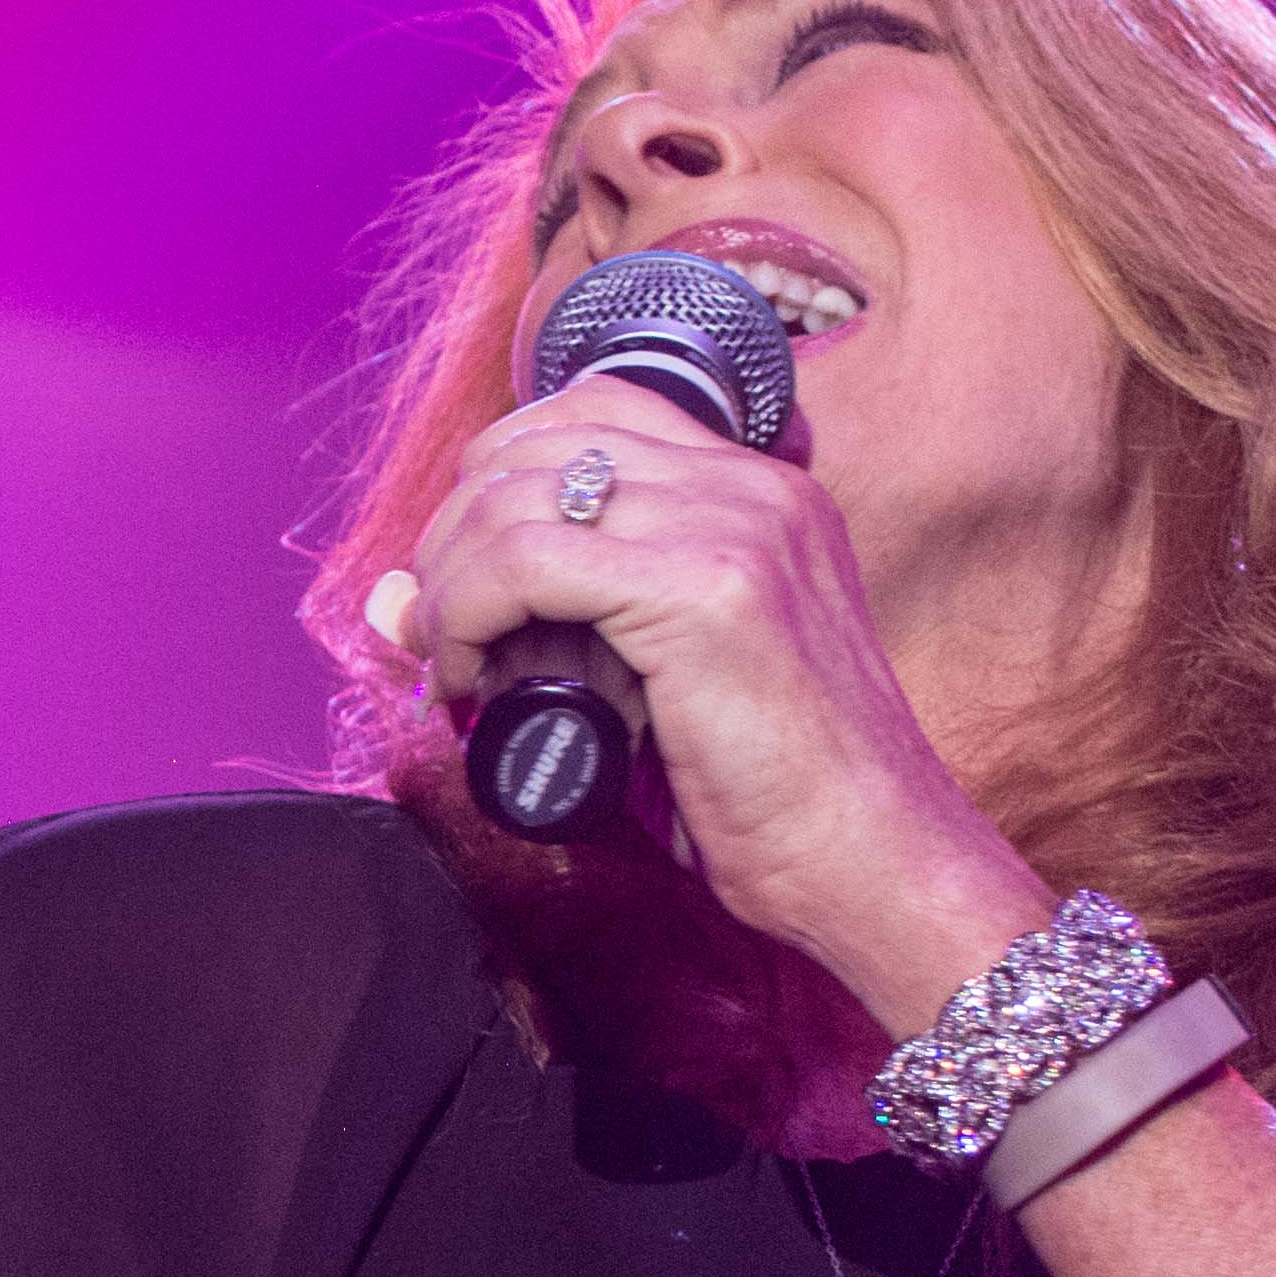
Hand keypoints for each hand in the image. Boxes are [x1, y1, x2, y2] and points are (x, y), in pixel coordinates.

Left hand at [376, 372, 1055, 1026]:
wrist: (877, 865)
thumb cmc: (784, 801)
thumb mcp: (676, 680)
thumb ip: (572, 625)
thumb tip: (398, 601)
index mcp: (767, 493)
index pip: (594, 411)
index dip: (500, 481)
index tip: (466, 577)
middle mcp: (755, 487)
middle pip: (537, 441)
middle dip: (456, 531)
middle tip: (438, 627)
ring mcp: (734, 527)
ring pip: (515, 495)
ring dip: (450, 579)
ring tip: (451, 662)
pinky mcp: (705, 591)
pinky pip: (524, 562)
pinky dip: (466, 616)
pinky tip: (473, 679)